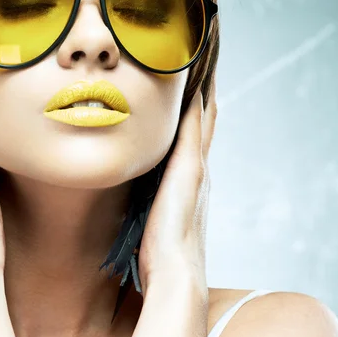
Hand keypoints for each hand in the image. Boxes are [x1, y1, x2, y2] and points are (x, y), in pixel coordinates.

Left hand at [137, 75, 217, 293]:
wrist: (175, 278)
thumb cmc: (160, 259)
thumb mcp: (152, 224)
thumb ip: (147, 206)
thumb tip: (132, 200)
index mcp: (189, 182)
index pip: (194, 138)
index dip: (196, 111)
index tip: (193, 83)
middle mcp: (197, 170)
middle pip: (205, 120)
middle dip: (205, 90)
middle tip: (205, 59)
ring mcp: (196, 168)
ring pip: (205, 116)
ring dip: (205, 87)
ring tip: (204, 57)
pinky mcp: (190, 169)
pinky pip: (196, 123)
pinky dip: (198, 99)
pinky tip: (195, 75)